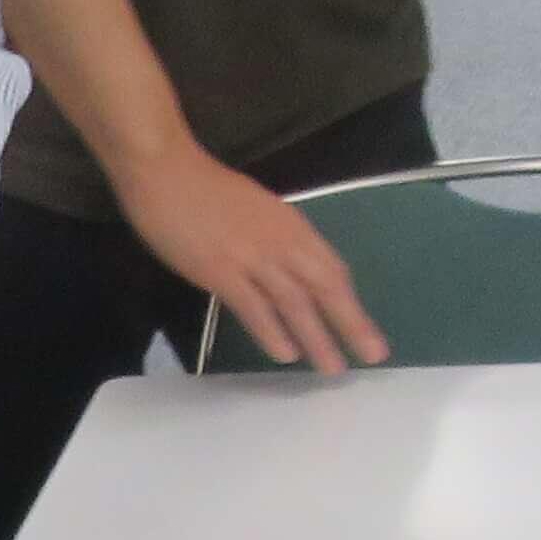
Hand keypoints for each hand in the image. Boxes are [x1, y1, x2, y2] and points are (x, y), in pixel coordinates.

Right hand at [112, 146, 389, 375]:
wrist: (167, 171)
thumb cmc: (207, 189)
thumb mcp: (257, 211)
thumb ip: (276, 239)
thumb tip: (290, 270)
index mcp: (292, 225)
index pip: (331, 268)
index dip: (350, 301)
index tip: (366, 329)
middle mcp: (281, 241)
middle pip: (326, 287)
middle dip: (352, 323)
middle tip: (374, 356)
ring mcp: (252, 256)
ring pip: (295, 302)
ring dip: (317, 337)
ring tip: (332, 368)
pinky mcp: (220, 271)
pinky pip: (253, 306)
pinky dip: (271, 330)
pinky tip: (286, 354)